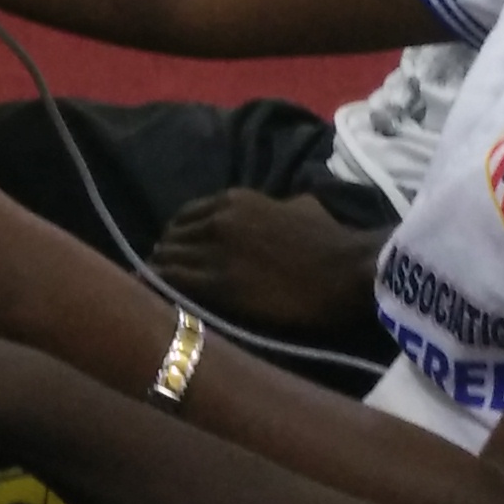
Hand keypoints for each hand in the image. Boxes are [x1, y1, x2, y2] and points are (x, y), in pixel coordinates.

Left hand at [151, 189, 391, 342]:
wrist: (346, 270)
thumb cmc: (330, 240)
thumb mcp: (300, 206)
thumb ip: (276, 206)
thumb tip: (279, 209)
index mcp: (234, 200)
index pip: (185, 216)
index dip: (179, 237)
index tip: (178, 253)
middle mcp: (217, 220)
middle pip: (170, 238)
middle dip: (166, 256)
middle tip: (165, 277)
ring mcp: (214, 251)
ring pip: (166, 260)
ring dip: (160, 275)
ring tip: (157, 294)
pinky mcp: (217, 284)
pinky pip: (172, 283)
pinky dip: (162, 290)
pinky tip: (159, 302)